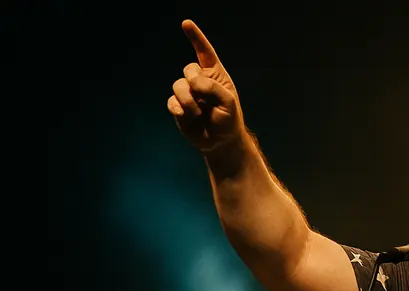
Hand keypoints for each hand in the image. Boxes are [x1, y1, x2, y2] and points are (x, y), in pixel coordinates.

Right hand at [167, 20, 243, 152]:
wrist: (220, 142)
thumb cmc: (229, 119)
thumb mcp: (228, 102)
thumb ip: (212, 87)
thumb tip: (191, 80)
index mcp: (215, 75)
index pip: (205, 52)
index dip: (196, 38)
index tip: (186, 24)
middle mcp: (199, 81)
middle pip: (188, 69)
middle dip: (195, 81)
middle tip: (205, 97)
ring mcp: (188, 93)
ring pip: (178, 85)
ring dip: (188, 99)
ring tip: (198, 112)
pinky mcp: (178, 107)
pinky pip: (172, 101)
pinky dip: (179, 108)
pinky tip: (187, 116)